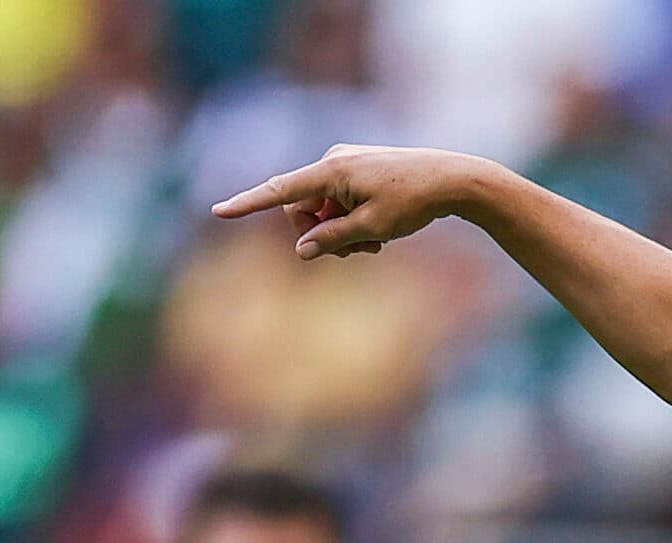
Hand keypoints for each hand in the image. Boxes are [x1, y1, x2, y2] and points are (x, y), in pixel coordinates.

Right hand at [212, 144, 491, 259]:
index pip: (280, 190)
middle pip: (302, 208)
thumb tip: (301, 249)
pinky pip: (340, 201)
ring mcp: (346, 164)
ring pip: (323, 208)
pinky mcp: (358, 170)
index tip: (218, 210)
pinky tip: (379, 233)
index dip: (248, 203)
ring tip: (374, 245)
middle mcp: (333, 161)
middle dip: (320, 234)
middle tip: (355, 252)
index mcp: (331, 171)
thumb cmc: (414, 202)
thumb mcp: (372, 229)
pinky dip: (352, 220)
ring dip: (339, 231)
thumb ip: (332, 239)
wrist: (453, 180)